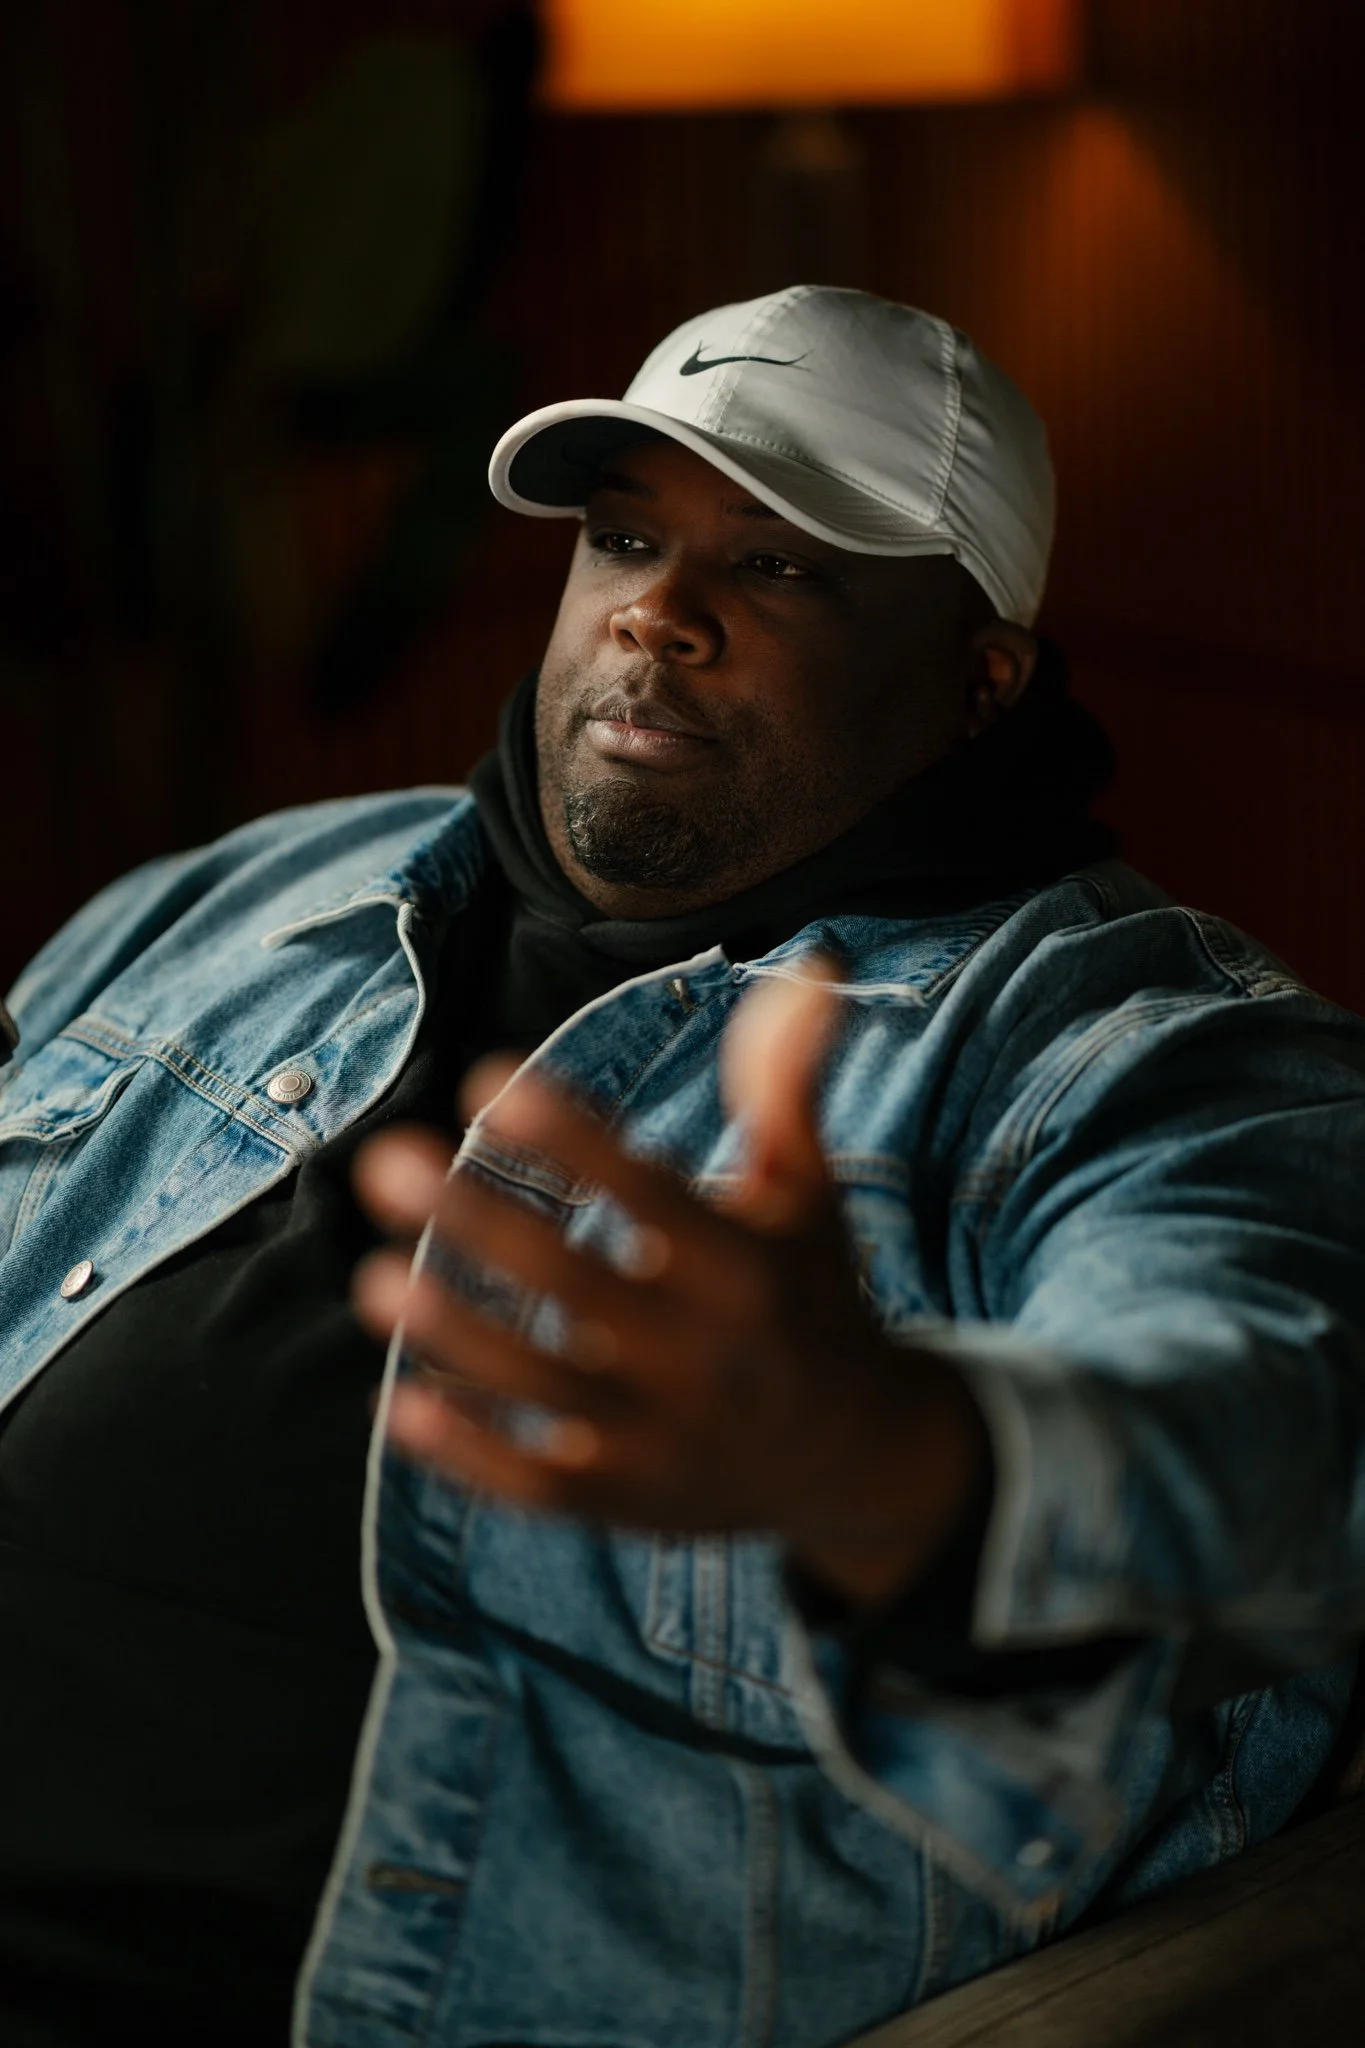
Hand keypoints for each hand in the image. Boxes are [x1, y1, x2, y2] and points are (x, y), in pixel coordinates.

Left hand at [351, 970, 985, 1606]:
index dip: (571, 1140)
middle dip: (479, 1220)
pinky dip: (475, 1452)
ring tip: (374, 1277)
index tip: (486, 1083)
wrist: (859, 1455)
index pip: (652, 1197)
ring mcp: (668, 1436)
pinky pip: (542, 1483)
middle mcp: (709, 1354)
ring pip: (546, 1387)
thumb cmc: (810, 1293)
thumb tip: (810, 964)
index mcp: (750, 1268)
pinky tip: (405, 1403)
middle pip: (577, 1286)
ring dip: (458, 1333)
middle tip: (383, 1158)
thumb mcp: (807, 1192)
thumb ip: (785, 1085)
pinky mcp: (631, 1499)